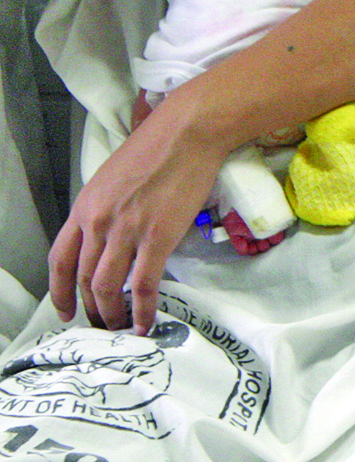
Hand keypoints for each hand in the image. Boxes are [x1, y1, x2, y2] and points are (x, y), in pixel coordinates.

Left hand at [50, 100, 231, 332]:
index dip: (60, 292)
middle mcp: (98, 223)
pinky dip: (141, 310)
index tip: (66, 311)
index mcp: (85, 207)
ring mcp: (126, 231)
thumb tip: (113, 235)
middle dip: (90, 309)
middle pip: (83, 279)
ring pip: (107, 288)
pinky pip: (142, 285)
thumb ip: (106, 208)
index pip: (60, 260)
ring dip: (111, 315)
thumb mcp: (114, 178)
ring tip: (121, 329)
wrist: (187, 133)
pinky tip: (145, 323)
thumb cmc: (157, 147)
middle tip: (101, 325)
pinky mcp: (157, 238)